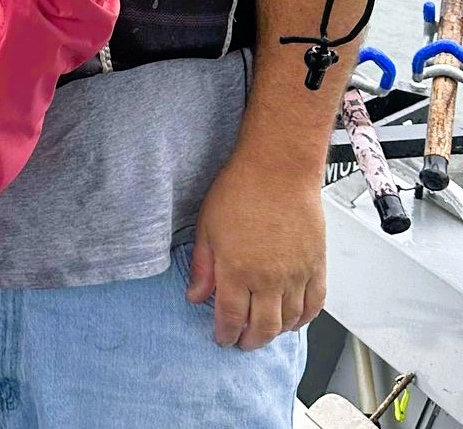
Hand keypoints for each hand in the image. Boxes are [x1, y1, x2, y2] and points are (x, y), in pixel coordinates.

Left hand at [187, 156, 325, 348]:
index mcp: (237, 271)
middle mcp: (269, 279)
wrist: (278, 170)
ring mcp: (296, 274)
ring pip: (289, 320)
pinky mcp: (317, 266)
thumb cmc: (240, 190)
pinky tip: (294, 321)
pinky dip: (304, 319)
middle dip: (249, 340)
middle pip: (262, 327)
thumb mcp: (206, 228)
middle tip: (241, 343)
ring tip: (263, 333)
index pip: (230, 317)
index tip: (221, 338)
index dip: (225, 333)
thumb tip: (195, 295)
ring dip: (275, 332)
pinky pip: (314, 304)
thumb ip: (202, 267)